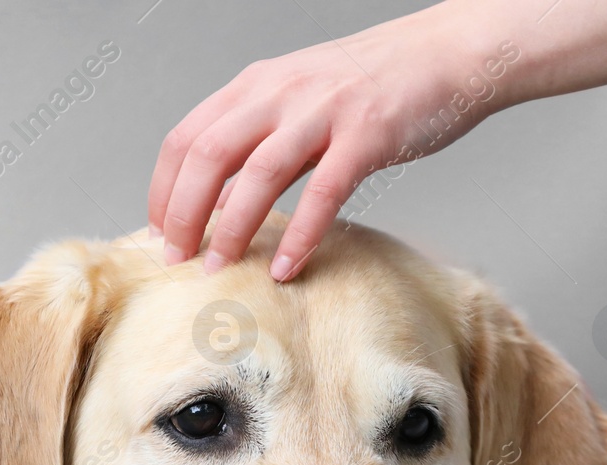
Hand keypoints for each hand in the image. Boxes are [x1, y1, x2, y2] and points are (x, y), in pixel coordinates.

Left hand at [148, 5, 490, 281]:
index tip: (160, 234)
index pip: (187, 137)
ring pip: (258, 174)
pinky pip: (324, 191)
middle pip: (209, 154)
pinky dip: (301, 234)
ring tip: (219, 268)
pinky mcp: (367, 136)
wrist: (446, 55)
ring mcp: (324, 112)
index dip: (163, 189)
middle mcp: (281, 93)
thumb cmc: (375, 87)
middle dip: (184, 213)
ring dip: (231, 228)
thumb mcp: (301, 101)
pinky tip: (287, 268)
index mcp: (258, 85)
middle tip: (177, 260)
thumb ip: (262, 141)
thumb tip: (221, 201)